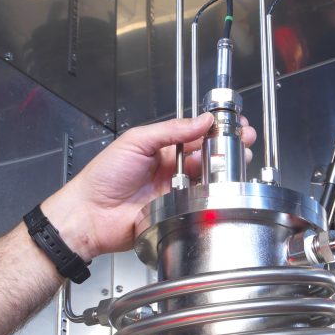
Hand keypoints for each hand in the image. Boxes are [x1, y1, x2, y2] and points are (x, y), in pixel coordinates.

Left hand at [43, 113, 255, 259]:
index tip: (234, 123)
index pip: (195, 134)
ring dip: (223, 170)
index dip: (215, 128)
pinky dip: (210, 194)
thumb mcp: (136, 141)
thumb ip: (170, 130)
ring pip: (207, 179)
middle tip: (244, 141)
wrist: (90, 214)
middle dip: (227, 148)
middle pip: (207, 156)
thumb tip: (201, 120)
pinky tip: (218, 186)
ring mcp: (175, 191)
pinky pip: (199, 202)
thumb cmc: (103, 176)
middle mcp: (171, 168)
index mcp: (161, 148)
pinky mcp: (177, 212)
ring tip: (237, 160)